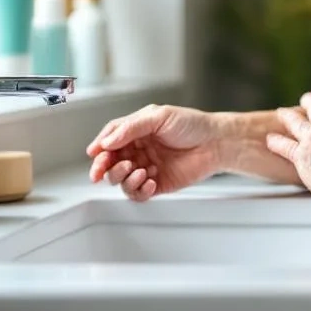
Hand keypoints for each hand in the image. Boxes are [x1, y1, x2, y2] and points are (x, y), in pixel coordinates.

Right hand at [86, 104, 223, 201]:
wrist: (216, 142)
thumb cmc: (192, 124)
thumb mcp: (158, 116)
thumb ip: (131, 128)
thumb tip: (107, 141)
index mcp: (136, 132)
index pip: (110, 140)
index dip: (99, 147)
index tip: (94, 153)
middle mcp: (138, 150)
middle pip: (110, 163)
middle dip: (105, 166)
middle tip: (105, 167)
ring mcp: (146, 168)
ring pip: (121, 180)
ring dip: (124, 177)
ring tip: (139, 170)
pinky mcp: (157, 184)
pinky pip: (138, 193)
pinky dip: (140, 190)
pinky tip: (150, 181)